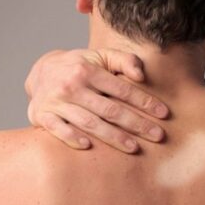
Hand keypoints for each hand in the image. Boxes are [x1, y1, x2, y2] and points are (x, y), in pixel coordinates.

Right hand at [24, 48, 168, 152]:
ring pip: (89, 122)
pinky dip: (72, 137)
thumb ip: (124, 60)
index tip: (163, 114)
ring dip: (112, 136)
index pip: (121, 89)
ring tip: (133, 147)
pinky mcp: (42, 115)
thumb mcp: (100, 56)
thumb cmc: (79, 66)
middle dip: (136, 124)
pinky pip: (58, 129)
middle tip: (157, 135)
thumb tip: (141, 76)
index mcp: (87, 70)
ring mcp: (56, 102)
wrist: (40, 72)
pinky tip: (89, 146)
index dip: (144, 101)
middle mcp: (71, 86)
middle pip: (109, 109)